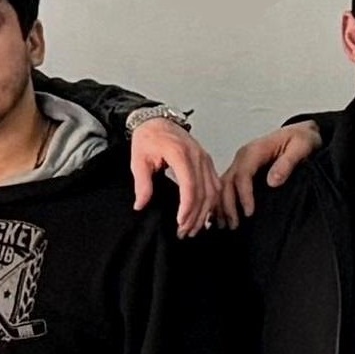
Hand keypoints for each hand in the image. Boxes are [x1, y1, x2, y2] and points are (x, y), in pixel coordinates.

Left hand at [126, 115, 215, 236]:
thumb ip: (142, 183)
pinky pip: (215, 184)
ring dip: (205, 211)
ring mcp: (205, 158)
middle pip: (204, 191)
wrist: (157, 121)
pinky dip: (212, 202)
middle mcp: (197, 156)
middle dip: (195, 215)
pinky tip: (204, 215)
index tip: (180, 222)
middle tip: (184, 232)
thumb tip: (141, 205)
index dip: (187, 206)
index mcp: (180, 154)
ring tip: (193, 228)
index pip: (190, 185)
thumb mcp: (138, 160)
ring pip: (213, 190)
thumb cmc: (147, 139)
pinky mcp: (207, 162)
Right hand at [214, 123, 321, 225]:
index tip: (249, 213)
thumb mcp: (301, 147)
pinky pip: (227, 185)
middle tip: (233, 225)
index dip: (243, 195)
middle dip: (228, 205)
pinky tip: (222, 215)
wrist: (302, 133)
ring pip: (222, 185)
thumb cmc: (302, 140)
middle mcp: (243, 157)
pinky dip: (222, 200)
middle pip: (227, 182)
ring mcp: (240, 163)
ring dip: (222, 205)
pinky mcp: (241, 169)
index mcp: (255, 151)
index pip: (242, 175)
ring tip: (225, 225)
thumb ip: (287, 163)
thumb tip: (272, 181)